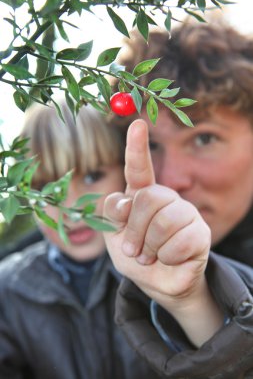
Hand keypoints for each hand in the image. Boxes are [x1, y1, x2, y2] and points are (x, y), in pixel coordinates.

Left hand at [103, 119, 221, 345]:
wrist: (159, 283)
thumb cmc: (136, 255)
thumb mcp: (113, 236)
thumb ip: (112, 215)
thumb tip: (124, 199)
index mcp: (142, 195)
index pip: (138, 169)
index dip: (136, 148)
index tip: (136, 124)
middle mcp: (165, 198)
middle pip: (148, 198)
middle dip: (134, 230)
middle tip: (134, 250)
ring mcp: (185, 213)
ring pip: (164, 220)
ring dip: (150, 246)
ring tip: (150, 255)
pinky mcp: (200, 232)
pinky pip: (180, 240)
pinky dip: (167, 256)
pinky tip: (169, 258)